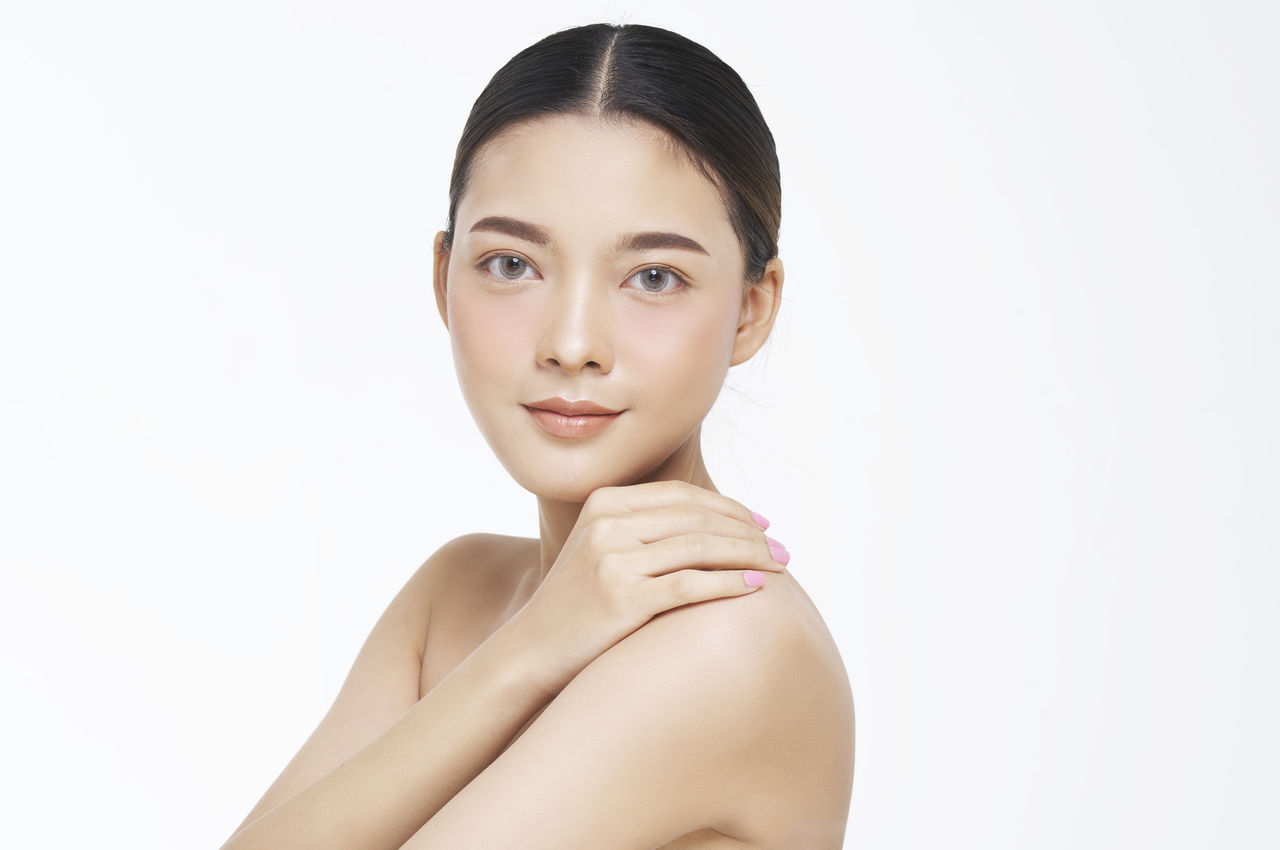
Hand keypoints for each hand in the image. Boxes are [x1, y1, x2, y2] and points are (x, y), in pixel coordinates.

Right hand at [509, 480, 787, 697]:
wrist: (532, 650)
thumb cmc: (578, 605)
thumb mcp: (602, 550)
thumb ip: (645, 529)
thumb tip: (718, 524)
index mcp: (604, 503)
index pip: (682, 496)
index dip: (729, 507)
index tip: (762, 523)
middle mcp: (608, 524)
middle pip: (697, 518)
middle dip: (748, 532)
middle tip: (782, 550)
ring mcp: (613, 560)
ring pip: (700, 546)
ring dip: (749, 555)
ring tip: (777, 567)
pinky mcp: (623, 597)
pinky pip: (692, 584)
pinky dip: (730, 583)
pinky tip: (754, 588)